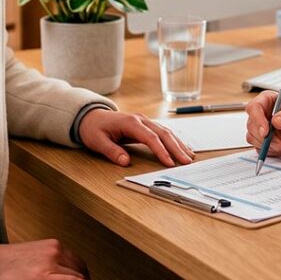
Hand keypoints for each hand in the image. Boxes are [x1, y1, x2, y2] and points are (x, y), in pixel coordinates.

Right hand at [0, 240, 101, 279]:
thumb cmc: (6, 261)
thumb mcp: (33, 255)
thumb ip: (49, 259)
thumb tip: (60, 269)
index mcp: (52, 244)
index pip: (75, 259)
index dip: (83, 272)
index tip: (85, 277)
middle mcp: (54, 251)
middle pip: (79, 267)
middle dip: (85, 278)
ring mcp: (51, 264)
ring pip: (78, 276)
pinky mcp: (46, 278)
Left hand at [78, 109, 194, 166]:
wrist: (91, 116)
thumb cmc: (94, 128)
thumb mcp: (97, 141)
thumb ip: (111, 151)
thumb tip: (125, 162)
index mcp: (130, 122)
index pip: (150, 137)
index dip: (161, 150)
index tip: (169, 163)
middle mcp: (141, 119)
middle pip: (163, 133)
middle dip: (176, 148)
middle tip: (187, 161)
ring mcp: (145, 121)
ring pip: (166, 132)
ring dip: (178, 144)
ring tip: (189, 157)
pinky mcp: (146, 126)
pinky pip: (163, 133)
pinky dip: (174, 141)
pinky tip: (183, 148)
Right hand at [244, 91, 280, 155]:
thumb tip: (276, 121)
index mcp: (267, 100)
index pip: (254, 107)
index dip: (257, 120)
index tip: (266, 132)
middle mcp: (261, 113)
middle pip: (251, 125)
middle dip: (264, 138)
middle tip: (279, 144)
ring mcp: (261, 127)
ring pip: (253, 138)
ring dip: (268, 145)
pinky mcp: (263, 139)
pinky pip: (259, 147)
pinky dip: (271, 150)